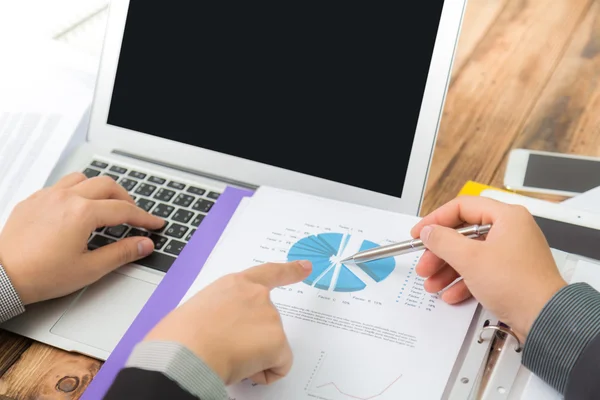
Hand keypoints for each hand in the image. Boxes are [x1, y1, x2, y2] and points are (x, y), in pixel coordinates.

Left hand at [0, 173, 164, 304]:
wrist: (2, 277)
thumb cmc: (40, 275)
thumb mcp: (89, 269)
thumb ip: (122, 253)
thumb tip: (144, 244)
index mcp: (83, 213)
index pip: (124, 210)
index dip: (144, 217)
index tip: (154, 223)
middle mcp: (66, 198)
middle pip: (108, 185)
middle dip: (126, 199)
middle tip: (134, 215)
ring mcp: (47, 196)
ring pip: (83, 179)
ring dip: (100, 189)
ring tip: (106, 205)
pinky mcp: (33, 201)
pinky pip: (60, 186)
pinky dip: (76, 192)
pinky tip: (76, 208)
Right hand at [145, 260, 311, 384]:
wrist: (183, 352)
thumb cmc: (178, 337)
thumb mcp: (199, 310)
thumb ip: (221, 312)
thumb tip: (220, 332)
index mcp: (234, 284)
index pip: (269, 273)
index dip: (290, 270)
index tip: (307, 266)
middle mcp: (256, 295)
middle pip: (267, 321)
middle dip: (253, 339)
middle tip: (224, 349)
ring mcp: (269, 316)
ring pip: (271, 346)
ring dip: (254, 357)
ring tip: (224, 357)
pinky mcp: (277, 340)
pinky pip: (280, 365)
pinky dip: (266, 373)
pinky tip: (242, 370)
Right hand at [411, 196, 566, 341]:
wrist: (545, 319)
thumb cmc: (518, 285)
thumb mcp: (470, 259)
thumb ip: (443, 241)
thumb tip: (429, 232)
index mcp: (506, 217)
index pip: (462, 207)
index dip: (436, 220)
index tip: (420, 233)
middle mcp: (510, 231)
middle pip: (463, 234)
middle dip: (439, 252)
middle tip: (425, 264)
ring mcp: (511, 253)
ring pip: (469, 255)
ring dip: (447, 269)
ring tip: (432, 283)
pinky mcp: (510, 273)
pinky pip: (480, 271)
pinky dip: (463, 281)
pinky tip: (450, 293)